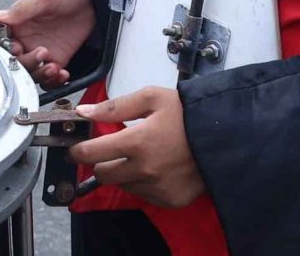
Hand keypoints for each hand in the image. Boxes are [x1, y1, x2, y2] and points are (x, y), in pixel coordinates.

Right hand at [0, 0, 94, 87]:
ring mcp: (41, 52)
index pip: (1, 44)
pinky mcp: (57, 59)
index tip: (18, 48)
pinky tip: (63, 73)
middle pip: (15, 64)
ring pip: (31, 74)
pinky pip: (49, 78)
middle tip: (42, 53)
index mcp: (17, 25)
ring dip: (41, 75)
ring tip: (54, 67)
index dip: (7, 51)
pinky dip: (54, 81)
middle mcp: (26, 40)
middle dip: (27, 64)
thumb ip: (20, 10)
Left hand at [71, 85, 204, 207]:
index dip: (77, 150)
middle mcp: (144, 170)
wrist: (225, 137)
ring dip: (124, 172)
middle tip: (110, 150)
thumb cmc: (188, 114)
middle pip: (103, 175)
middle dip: (101, 162)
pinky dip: (144, 183)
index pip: (91, 153)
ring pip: (124, 185)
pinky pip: (145, 195)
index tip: (74, 148)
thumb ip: (115, 107)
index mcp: (136, 142)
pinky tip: (157, 167)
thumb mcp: (151, 98)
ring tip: (142, 155)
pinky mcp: (170, 200)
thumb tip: (84, 112)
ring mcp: (157, 189)